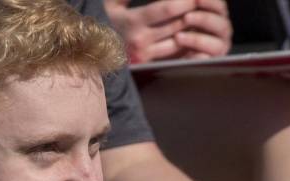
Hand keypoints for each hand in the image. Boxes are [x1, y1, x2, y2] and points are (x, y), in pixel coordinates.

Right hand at [104, 0, 230, 63]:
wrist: (87, 49)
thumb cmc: (101, 18)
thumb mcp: (111, 2)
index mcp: (132, 22)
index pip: (167, 9)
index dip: (184, 0)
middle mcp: (140, 41)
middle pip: (178, 25)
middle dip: (192, 12)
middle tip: (201, 2)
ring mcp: (147, 56)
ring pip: (180, 41)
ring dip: (192, 28)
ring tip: (199, 15)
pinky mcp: (151, 65)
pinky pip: (175, 55)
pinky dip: (186, 43)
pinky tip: (190, 32)